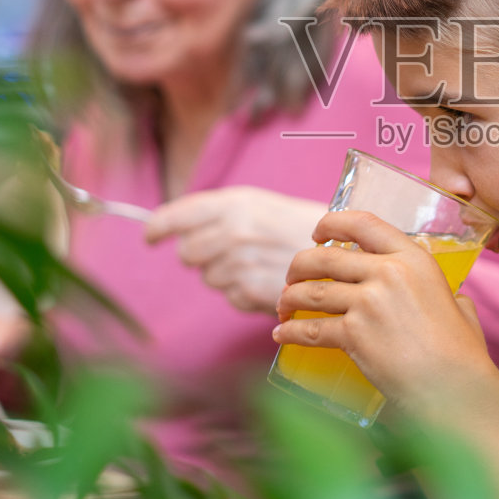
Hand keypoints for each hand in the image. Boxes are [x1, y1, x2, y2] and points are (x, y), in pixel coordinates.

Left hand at [145, 187, 327, 313]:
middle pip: (188, 252)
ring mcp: (243, 263)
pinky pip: (231, 296)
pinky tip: (268, 280)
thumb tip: (174, 229)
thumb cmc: (303, 226)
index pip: (179, 215)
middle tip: (228, 251)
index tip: (150, 236)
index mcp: (237, 202)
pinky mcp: (253, 292)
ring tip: (258, 264)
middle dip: (200, 255)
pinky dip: (245, 292)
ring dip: (226, 275)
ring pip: (209, 277)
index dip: (158, 227)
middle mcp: (235, 230)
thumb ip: (221, 213)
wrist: (348, 252)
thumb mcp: (263, 205)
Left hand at [272, 208, 498, 425]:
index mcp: (414, 259)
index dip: (331, 223)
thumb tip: (453, 299)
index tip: (318, 233)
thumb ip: (449, 295)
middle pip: (325, 258)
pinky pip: (310, 329)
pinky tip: (281, 335)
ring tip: (283, 307)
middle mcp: (388, 273)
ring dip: (289, 298)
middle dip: (299, 267)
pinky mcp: (354, 334)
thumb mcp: (460, 307)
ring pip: (311, 291)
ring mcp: (368, 302)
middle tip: (292, 278)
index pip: (363, 223)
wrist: (454, 389)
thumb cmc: (462, 354)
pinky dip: (290, 332)